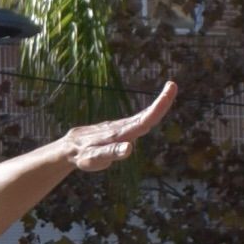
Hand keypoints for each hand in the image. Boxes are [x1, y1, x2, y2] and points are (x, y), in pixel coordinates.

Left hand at [59, 81, 178, 172]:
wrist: (70, 147)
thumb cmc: (82, 155)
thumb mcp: (94, 158)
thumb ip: (112, 152)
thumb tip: (130, 147)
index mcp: (120, 134)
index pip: (144, 121)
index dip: (158, 107)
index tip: (169, 90)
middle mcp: (122, 128)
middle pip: (145, 116)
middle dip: (161, 102)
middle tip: (173, 85)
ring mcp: (120, 128)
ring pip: (141, 117)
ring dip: (156, 106)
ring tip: (169, 91)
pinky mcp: (118, 130)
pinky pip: (136, 121)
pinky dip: (148, 114)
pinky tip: (153, 112)